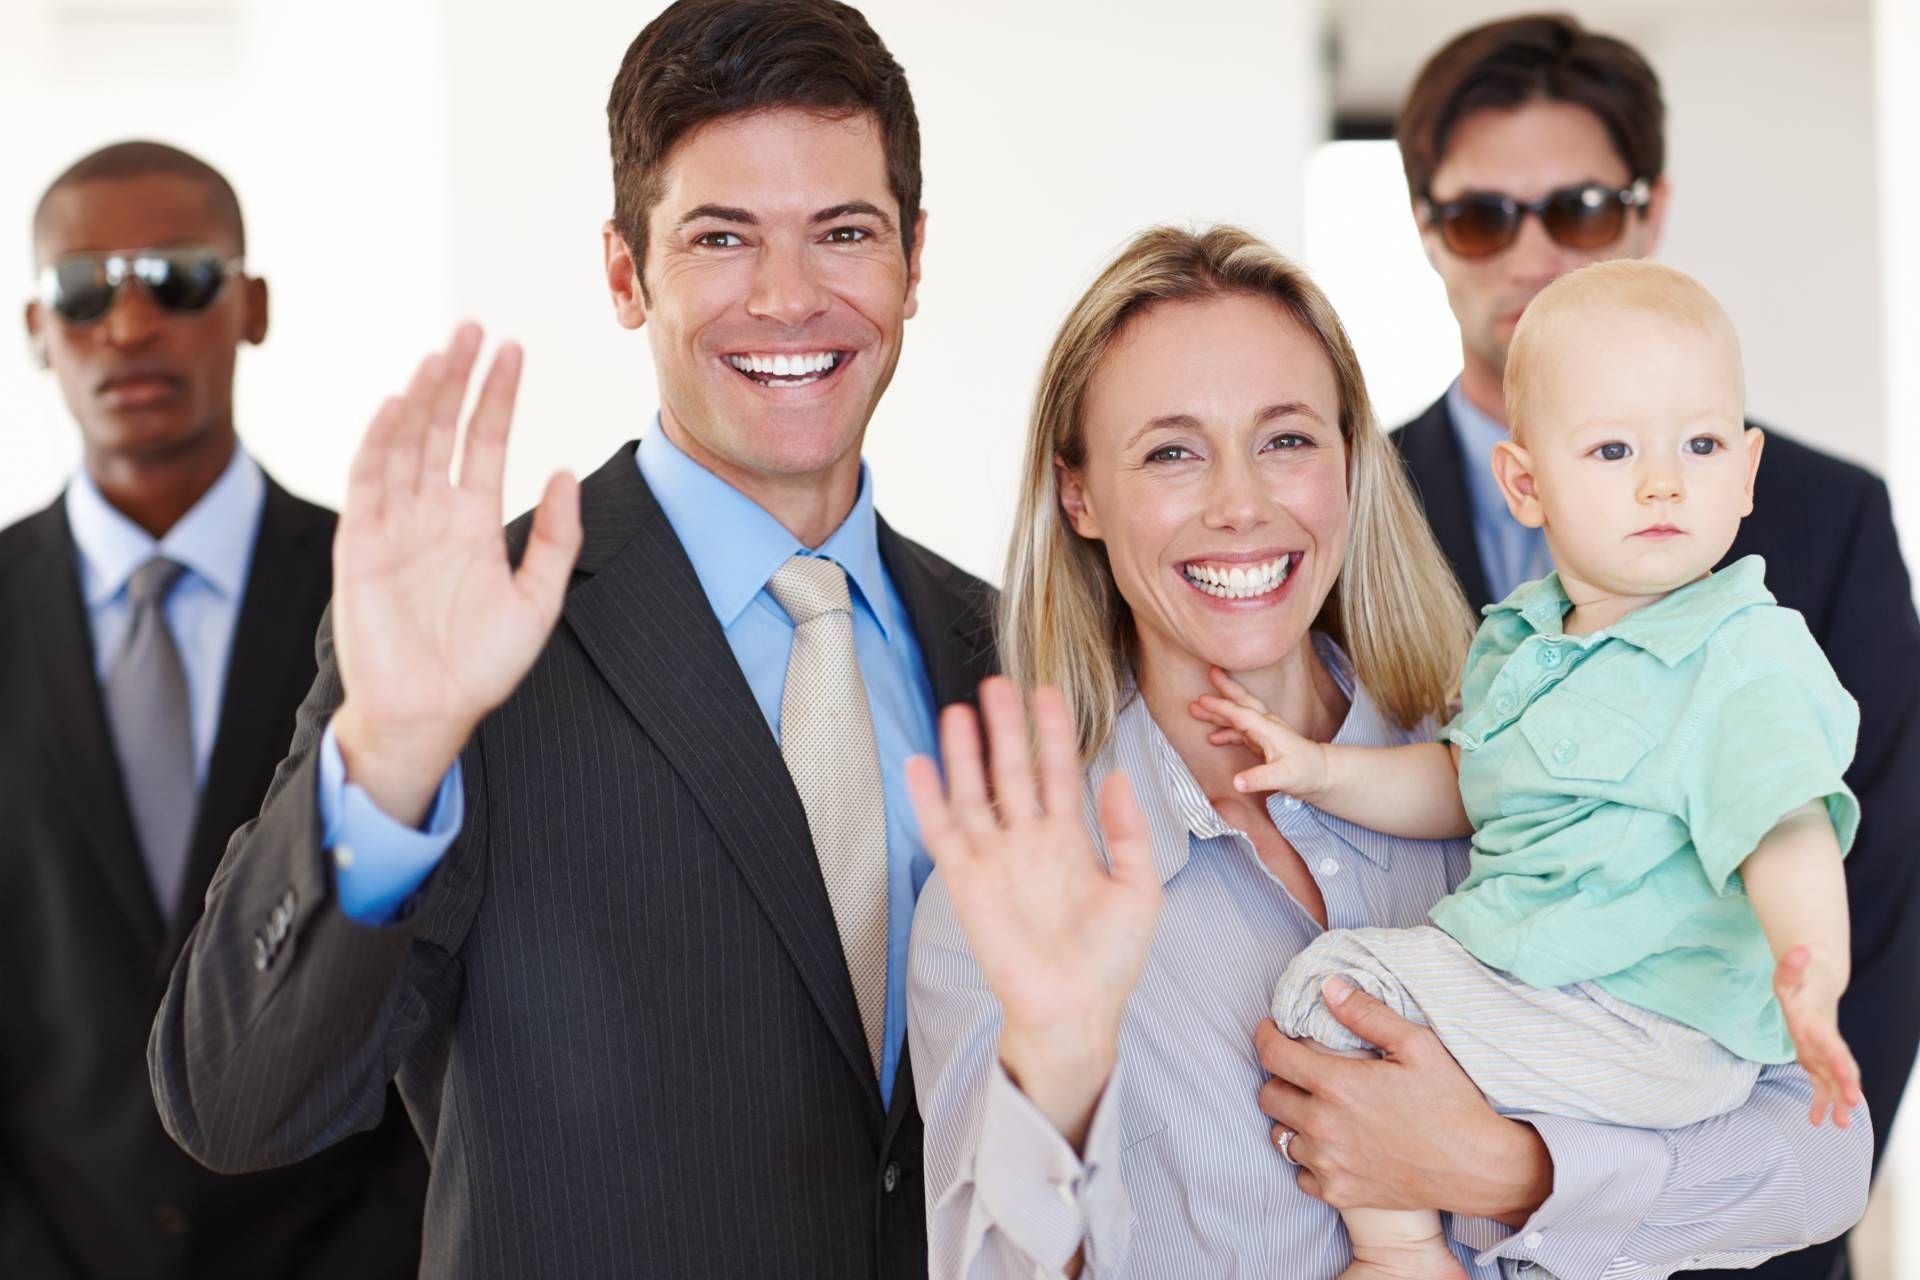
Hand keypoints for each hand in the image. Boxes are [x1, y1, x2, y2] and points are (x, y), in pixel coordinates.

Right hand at [332, 323, 581, 825]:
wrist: (428, 714)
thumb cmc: (481, 666)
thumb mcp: (537, 601)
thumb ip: (556, 540)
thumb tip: (567, 472)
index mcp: (474, 522)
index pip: (484, 442)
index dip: (497, 396)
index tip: (513, 349)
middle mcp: (432, 513)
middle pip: (442, 429)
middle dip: (457, 378)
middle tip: (473, 327)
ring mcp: (394, 525)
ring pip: (404, 445)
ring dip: (420, 399)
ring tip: (440, 355)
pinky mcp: (359, 546)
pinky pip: (367, 485)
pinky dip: (377, 443)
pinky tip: (395, 407)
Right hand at [905, 678, 1160, 1147]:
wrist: (1075, 1011)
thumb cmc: (1110, 961)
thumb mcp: (1140, 890)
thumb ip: (1129, 832)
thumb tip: (1116, 777)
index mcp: (1071, 841)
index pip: (1059, 772)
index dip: (1053, 732)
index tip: (1047, 692)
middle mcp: (1029, 842)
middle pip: (1013, 770)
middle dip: (1006, 728)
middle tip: (999, 683)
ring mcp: (996, 859)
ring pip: (976, 792)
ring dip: (967, 753)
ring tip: (961, 709)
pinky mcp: (967, 882)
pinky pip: (945, 832)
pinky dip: (930, 799)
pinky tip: (921, 763)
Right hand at [1189, 666, 1328, 800]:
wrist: (1323, 774)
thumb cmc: (1307, 772)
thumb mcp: (1284, 777)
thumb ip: (1259, 778)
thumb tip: (1236, 782)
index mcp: (1269, 729)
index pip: (1241, 713)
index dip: (1221, 707)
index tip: (1201, 700)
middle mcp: (1267, 726)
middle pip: (1242, 702)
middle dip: (1225, 688)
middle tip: (1210, 673)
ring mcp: (1265, 733)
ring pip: (1238, 716)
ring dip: (1219, 712)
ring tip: (1196, 708)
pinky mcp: (1264, 742)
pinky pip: (1240, 731)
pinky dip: (1226, 731)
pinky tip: (1213, 737)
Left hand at [1255, 977, 1551, 1221]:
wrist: (1477, 1167)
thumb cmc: (1451, 1102)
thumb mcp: (1417, 1045)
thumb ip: (1367, 1013)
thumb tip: (1329, 987)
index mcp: (1338, 1085)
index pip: (1272, 1055)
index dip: (1266, 1035)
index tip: (1272, 1030)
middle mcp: (1324, 1126)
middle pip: (1268, 1096)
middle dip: (1279, 1077)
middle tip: (1300, 1070)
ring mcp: (1330, 1164)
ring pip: (1280, 1137)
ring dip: (1291, 1119)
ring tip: (1317, 1108)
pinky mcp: (1340, 1194)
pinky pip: (1299, 1174)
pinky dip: (1308, 1159)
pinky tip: (1331, 1145)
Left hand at [1773, 946, 1862, 1126]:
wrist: (1813, 991)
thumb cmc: (1797, 986)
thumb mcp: (1788, 975)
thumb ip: (1790, 966)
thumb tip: (1799, 950)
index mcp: (1817, 1025)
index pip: (1830, 1042)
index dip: (1838, 1056)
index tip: (1846, 1072)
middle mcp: (1825, 1043)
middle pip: (1839, 1066)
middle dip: (1846, 1084)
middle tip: (1852, 1104)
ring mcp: (1823, 1055)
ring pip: (1834, 1082)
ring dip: (1838, 1102)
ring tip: (1844, 1125)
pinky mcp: (1816, 1063)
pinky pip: (1820, 1087)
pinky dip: (1820, 1104)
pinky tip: (1818, 1122)